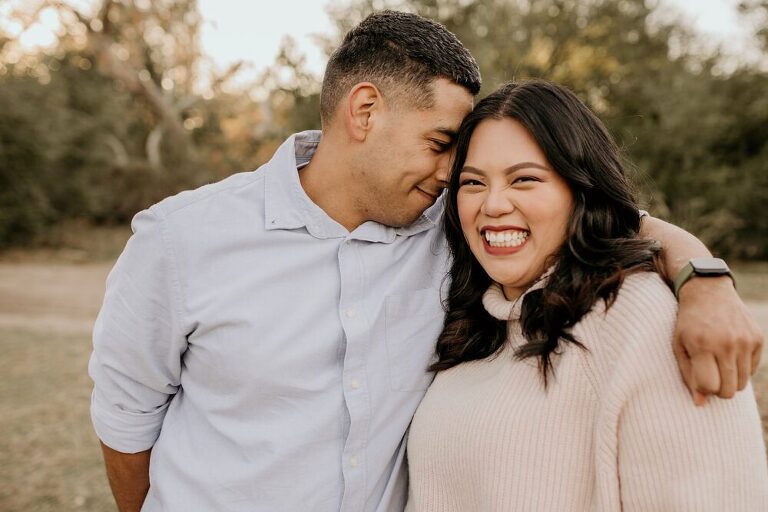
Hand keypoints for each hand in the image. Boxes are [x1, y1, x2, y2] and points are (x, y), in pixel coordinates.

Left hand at [673, 275, 763, 404]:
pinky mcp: (758, 338)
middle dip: (717, 390)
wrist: (708, 292)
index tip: (698, 379)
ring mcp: (745, 341)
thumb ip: (688, 375)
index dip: (703, 388)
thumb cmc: (688, 323)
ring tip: (716, 363)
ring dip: (729, 379)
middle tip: (709, 375)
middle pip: (728, 390)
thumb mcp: (678, 345)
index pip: (710, 387)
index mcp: (703, 345)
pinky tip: (729, 352)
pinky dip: (741, 368)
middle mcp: (727, 343)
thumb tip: (700, 403)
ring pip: (742, 383)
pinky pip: (752, 369)